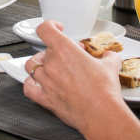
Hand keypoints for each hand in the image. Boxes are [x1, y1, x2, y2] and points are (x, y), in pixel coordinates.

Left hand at [22, 21, 125, 138]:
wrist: (102, 113)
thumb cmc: (104, 91)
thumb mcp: (111, 65)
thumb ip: (108, 57)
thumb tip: (110, 56)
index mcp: (64, 49)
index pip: (45, 29)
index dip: (50, 25)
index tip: (57, 28)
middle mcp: (51, 63)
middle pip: (43, 49)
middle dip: (55, 51)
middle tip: (68, 57)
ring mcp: (46, 81)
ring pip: (31, 66)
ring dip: (40, 65)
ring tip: (51, 68)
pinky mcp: (44, 98)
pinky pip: (28, 88)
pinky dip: (31, 84)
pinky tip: (38, 84)